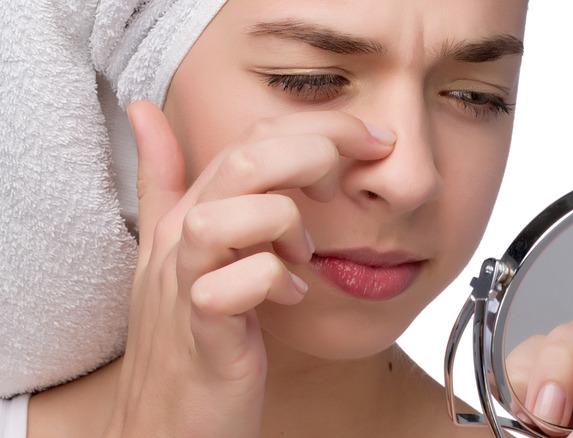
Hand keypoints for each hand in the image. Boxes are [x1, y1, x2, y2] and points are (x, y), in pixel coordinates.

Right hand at [102, 101, 393, 436]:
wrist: (168, 423)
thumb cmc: (189, 333)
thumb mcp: (178, 251)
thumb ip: (166, 183)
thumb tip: (147, 113)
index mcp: (189, 213)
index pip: (251, 138)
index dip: (319, 128)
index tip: (370, 143)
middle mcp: (181, 240)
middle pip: (245, 160)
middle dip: (313, 155)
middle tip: (339, 187)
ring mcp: (186, 286)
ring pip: (226, 215)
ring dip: (280, 222)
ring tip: (301, 252)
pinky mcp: (202, 335)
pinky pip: (226, 289)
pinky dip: (270, 282)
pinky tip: (291, 295)